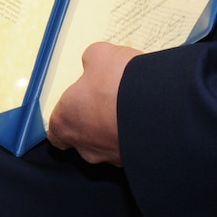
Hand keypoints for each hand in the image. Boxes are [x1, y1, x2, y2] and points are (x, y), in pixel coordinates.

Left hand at [46, 42, 138, 165]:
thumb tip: (93, 64)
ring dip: (115, 129)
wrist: (160, 109)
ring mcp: (110, 158)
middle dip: (93, 120)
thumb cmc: (119, 84)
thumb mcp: (99, 55)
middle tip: (107, 100)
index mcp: (65, 121)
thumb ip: (90, 61)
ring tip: (130, 107)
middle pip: (82, 137)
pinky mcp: (134, 161)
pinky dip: (134, 136)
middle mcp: (84, 146)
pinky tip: (144, 117)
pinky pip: (130, 147)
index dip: (66, 116)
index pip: (56, 130)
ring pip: (107, 144)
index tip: (76, 104)